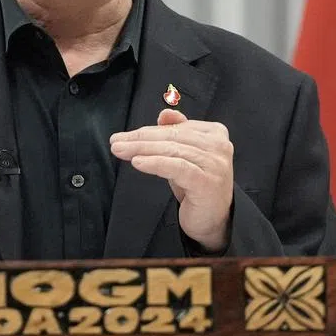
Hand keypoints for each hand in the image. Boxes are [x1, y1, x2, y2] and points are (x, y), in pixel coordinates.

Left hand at [110, 109, 233, 251]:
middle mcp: (219, 146)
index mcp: (215, 133)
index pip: (175, 128)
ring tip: (121, 151)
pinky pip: (177, 167)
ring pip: (172, 150)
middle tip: (116, 142)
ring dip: (142, 149)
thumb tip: (164, 114)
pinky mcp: (207, 182)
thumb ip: (177, 133)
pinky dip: (155, 163)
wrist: (213, 220)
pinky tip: (137, 162)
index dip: (147, 131)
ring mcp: (215, 164)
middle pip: (172, 137)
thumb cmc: (196, 186)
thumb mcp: (184, 156)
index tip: (123, 136)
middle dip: (140, 139)